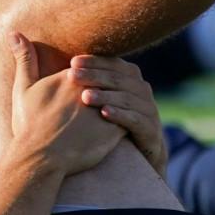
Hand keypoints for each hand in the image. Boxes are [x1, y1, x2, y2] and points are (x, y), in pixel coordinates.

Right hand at [6, 32, 125, 176]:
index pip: (92, 67)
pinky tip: (127, 127)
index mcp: (73, 77)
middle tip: (111, 94)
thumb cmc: (29, 125)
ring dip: (123, 103)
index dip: (92, 74)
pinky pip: (129, 121)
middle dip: (111, 86)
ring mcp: (105, 109)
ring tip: (122, 109)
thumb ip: (25, 60)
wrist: (39, 158)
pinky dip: (127, 122)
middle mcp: (93, 89)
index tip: (92, 81)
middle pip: (109, 81)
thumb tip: (14, 33)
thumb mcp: (24, 89)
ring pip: (122, 100)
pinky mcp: (115, 130)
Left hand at [68, 54, 166, 175]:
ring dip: (105, 96)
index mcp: (131, 77)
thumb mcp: (104, 97)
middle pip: (117, 79)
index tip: (72, 62)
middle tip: (72, 76)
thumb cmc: (112, 120)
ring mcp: (149, 108)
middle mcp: (142, 90)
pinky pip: (135, 119)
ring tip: (85, 97)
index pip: (113, 64)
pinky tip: (104, 113)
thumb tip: (64, 62)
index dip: (94, 62)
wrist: (139, 152)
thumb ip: (90, 80)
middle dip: (94, 76)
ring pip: (126, 98)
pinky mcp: (151, 128)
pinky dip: (120, 115)